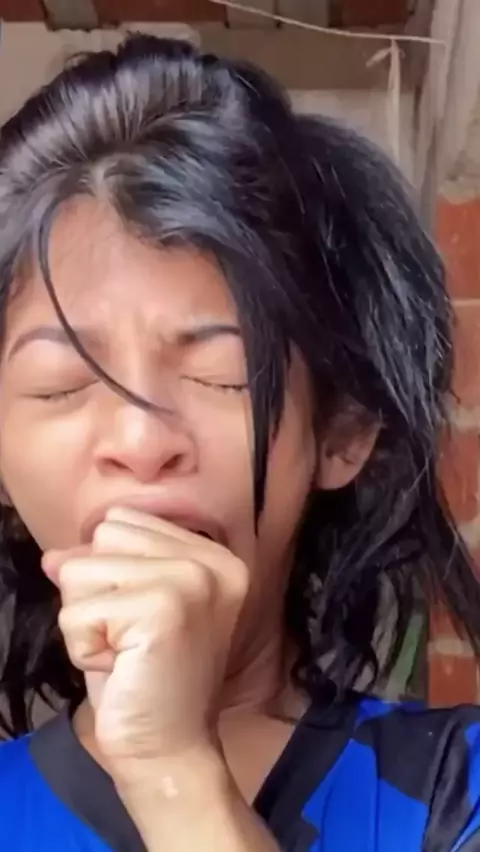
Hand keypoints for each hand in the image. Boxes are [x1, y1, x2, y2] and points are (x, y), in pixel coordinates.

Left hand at [42, 507, 248, 769]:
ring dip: (88, 619)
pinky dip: (83, 648)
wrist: (170, 749)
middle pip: (102, 537)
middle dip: (97, 591)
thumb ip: (99, 568)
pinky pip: (76, 613)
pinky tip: (121, 668)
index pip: (122, 521)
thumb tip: (55, 556)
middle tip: (132, 636)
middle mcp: (210, 560)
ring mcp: (190, 581)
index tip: (141, 618)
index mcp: (211, 554)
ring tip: (126, 651)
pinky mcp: (163, 609)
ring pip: (81, 570)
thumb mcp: (127, 608)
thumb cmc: (148, 680)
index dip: (111, 572)